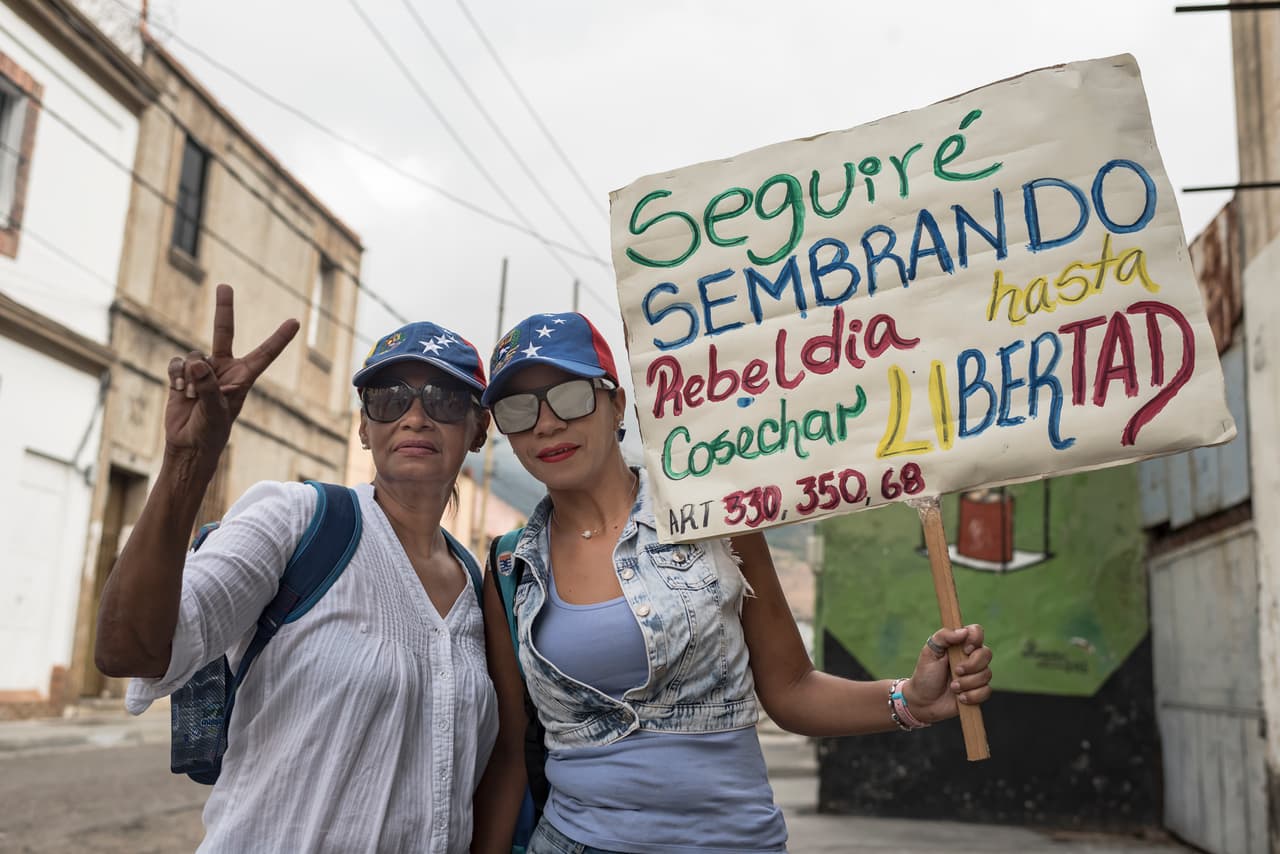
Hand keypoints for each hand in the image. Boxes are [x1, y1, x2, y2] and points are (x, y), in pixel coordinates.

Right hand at [164, 284, 298, 461]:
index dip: (279, 338)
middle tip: (224, 285)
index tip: (295, 321)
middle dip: (223, 309)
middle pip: (223, 332)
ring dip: (190, 376)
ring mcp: (203, 370)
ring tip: (193, 397)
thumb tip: (198, 363)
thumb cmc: (211, 432)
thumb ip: (210, 387)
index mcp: (243, 377)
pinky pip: (177, 363)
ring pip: (194, 356)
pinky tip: (180, 390)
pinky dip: (176, 375)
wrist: (188, 445)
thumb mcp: (216, 412)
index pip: (265, 353)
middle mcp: (224, 368)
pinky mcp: (183, 375)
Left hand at [901, 624, 992, 723]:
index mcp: (959, 644)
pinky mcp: (979, 691)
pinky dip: (972, 695)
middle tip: (956, 671)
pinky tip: (960, 697)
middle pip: (986, 654)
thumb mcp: (929, 652)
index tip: (965, 650)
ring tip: (953, 687)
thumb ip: (943, 637)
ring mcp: (976, 674)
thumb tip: (963, 631)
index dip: (975, 639)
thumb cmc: (925, 674)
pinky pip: (986, 691)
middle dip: (972, 665)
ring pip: (986, 674)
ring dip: (968, 683)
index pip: (976, 632)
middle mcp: (971, 657)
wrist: (924, 701)